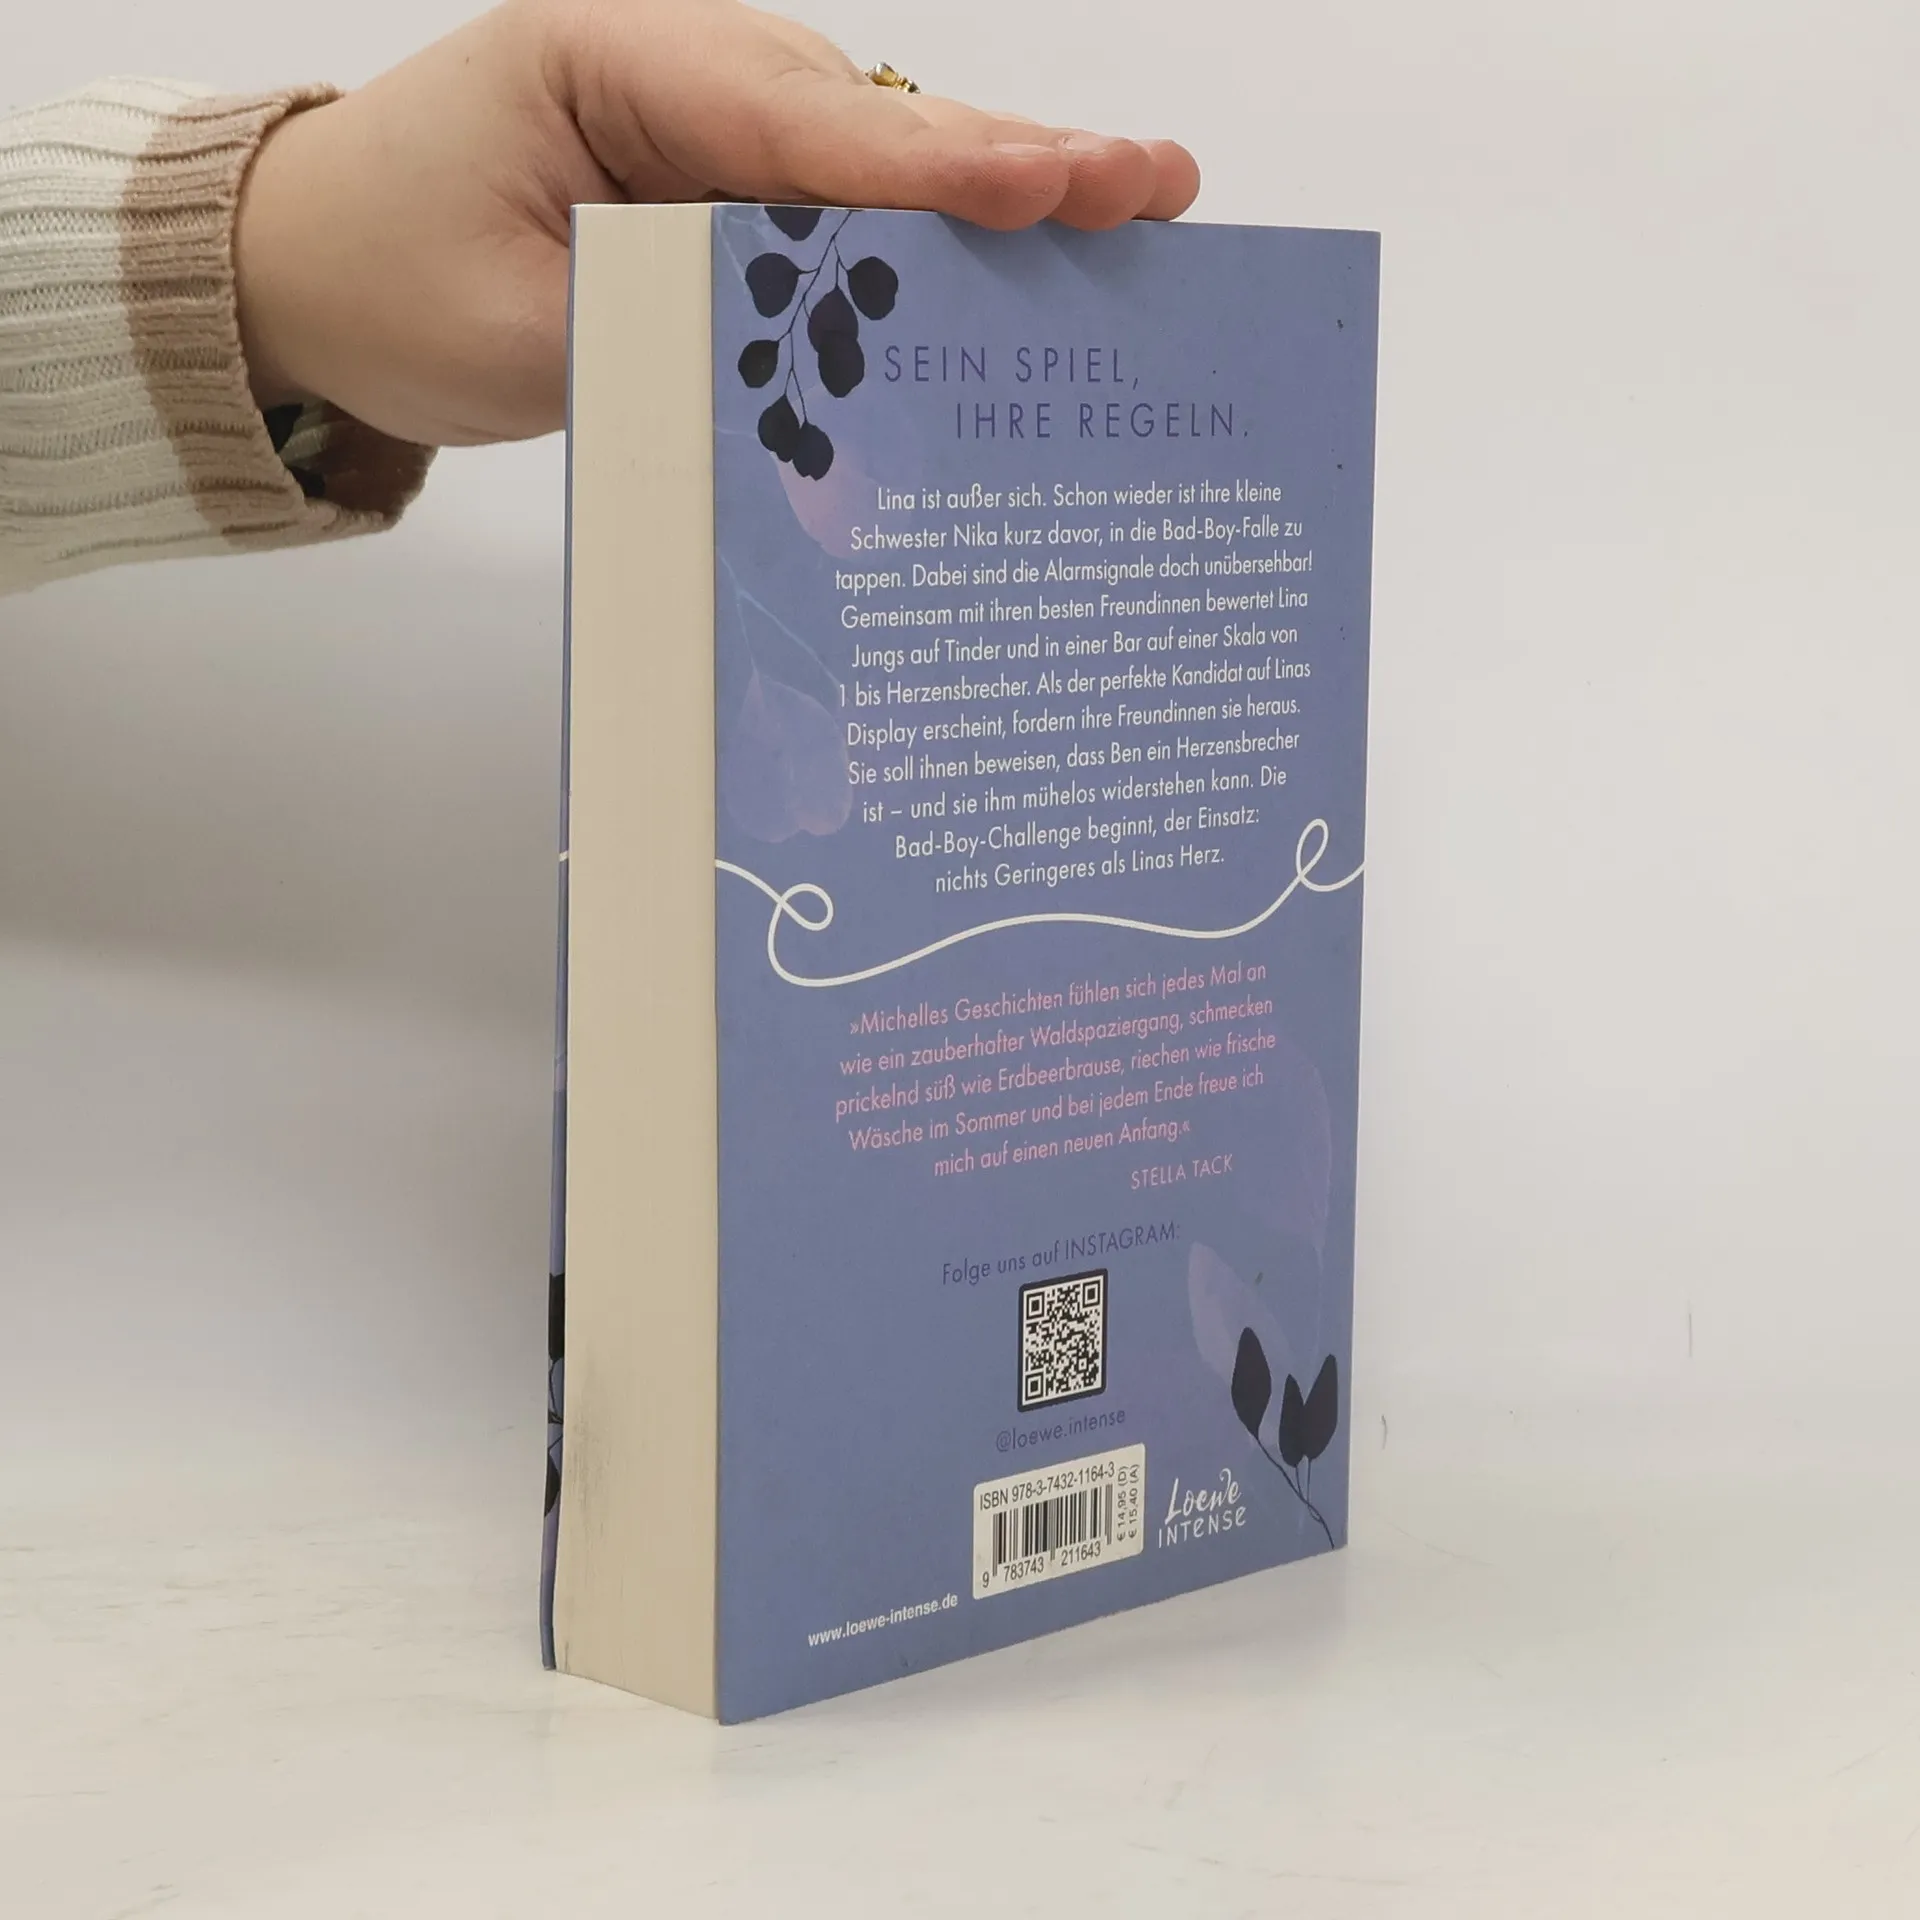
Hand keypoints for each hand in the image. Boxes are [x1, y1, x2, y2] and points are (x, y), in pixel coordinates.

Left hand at [235, 0, 1200, 447]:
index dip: (923, 168)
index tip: (1043, 187)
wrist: (311, 266)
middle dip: (1015, 161)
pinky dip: (941, 246)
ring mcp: (718, 130)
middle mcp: (689, 75)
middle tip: (1154, 185)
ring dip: (1005, 199)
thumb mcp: (509, 332)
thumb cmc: (385, 275)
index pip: (790, 123)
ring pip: (881, 162)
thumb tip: (806, 390)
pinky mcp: (731, 192)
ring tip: (1139, 210)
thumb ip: (659, 344)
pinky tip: (1037, 267)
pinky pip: (849, 214)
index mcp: (612, 63)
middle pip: (872, 123)